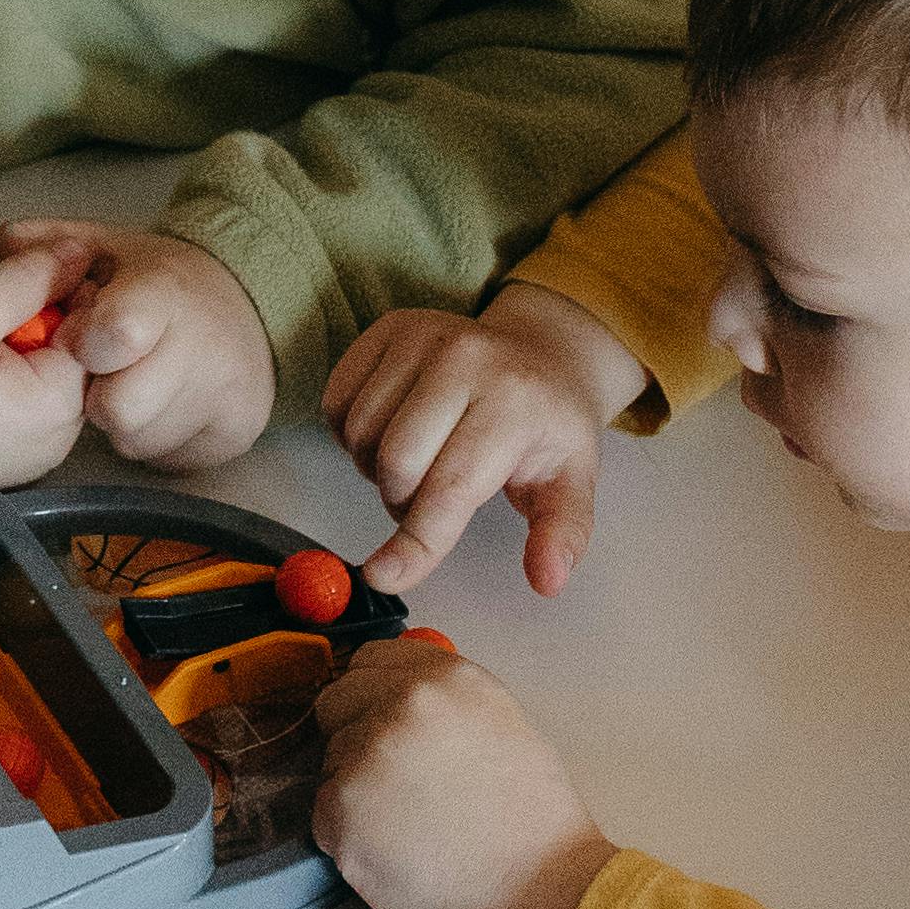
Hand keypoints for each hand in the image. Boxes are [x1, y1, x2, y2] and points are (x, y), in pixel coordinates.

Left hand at [0, 220, 277, 474]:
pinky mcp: (238, 432)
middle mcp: (206, 344)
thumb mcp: (100, 246)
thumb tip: (3, 251)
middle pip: (117, 408)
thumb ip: (42, 246)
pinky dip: (155, 439)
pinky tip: (163, 404)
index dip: (83, 344)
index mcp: (165, 293)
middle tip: (108, 368)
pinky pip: (166, 461)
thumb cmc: (153, 280)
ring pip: (136, 442)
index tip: (83, 336)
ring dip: (121, 422)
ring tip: (137, 383)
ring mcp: (227, 392)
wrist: (244, 301)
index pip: (117, 335)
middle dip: (97, 392)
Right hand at [0, 249, 93, 484]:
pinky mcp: (14, 464)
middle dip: (35, 323)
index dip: (52, 292)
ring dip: (18, 350)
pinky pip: (28, 406)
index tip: (3, 288)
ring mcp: (39, 457)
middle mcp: (65, 439)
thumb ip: (27, 278)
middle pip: (74, 352)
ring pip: (49, 376)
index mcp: (62, 405)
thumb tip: (82, 251)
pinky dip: (6, 383)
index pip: (93, 325)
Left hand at [311, 641, 613, 908]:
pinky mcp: (341, 811)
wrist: (544, 896)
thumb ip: (442, 699)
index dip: (374, 696)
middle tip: (400, 786)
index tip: (385, 723)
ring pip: (329, 762)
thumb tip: (391, 693)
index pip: (369, 660)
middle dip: (355, 737)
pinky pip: (322, 814)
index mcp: (446, 677)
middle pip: (335, 703)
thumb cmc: (532, 825)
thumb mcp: (499, 725)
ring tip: (412, 827)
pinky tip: (397, 852)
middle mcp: (402, 704)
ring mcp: (367, 756)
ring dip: (355, 791)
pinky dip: (348, 836)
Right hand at [325, 282, 647, 596]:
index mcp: (514, 401)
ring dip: (376, 469)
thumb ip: (562, 534)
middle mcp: (464, 358)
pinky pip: (336, 401)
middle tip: (431, 500)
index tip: (384, 578)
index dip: (416, 543)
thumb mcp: (572, 482)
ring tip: (416, 464)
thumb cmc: (548, 425)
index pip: (451, 488)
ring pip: (360, 434)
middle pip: (396, 463)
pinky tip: (389, 432)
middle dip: (403, 502)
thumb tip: (547, 581)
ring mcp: (421, 335)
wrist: (539, 354)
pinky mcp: (387, 327)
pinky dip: (351, 434)